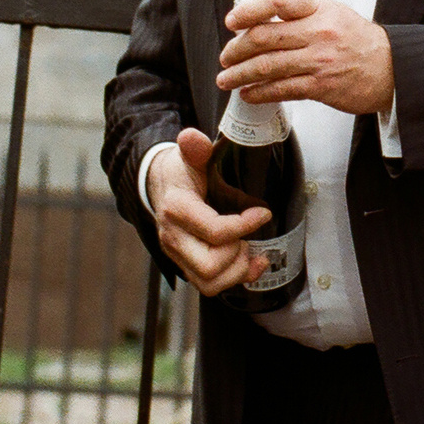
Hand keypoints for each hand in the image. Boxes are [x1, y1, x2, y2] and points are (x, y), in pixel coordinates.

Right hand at [147, 128, 270, 296]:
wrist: (160, 184)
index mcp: (177, 209)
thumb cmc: (180, 171)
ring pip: (209, 283)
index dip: (243, 225)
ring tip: (250, 249)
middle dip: (237, 254)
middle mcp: (174, 238)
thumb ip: (194, 147)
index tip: (263, 213)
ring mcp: (178, 255)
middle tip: (249, 236)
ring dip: (237, 270)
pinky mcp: (186, 265)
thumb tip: (192, 137)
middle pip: (209, 266)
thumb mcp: (188, 154)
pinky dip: (234, 278)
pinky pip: (209, 285)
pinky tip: (251, 262)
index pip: (213, 230)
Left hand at [216, 0, 393, 116]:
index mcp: (318, 9)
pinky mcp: (321, 87)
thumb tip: (257, 20)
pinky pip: (282, 89)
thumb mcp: (331, 13)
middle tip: (225, 57)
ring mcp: (319, 60)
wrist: (390, 68)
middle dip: (236, 50)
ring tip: (226, 79)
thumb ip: (299, 14)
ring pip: (268, 66)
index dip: (250, 10)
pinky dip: (260, 93)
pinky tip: (248, 94)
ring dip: (240, 74)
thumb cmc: (356, 40)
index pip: (278, 1)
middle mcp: (318, 32)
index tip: (232, 21)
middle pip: (265, 38)